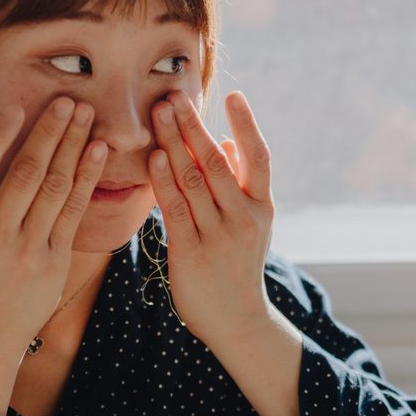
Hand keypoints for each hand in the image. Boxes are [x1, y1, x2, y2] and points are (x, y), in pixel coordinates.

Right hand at [0, 97, 105, 406]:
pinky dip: (86, 180)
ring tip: (87, 115)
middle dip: (49, 133)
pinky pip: (72, 213)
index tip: (17, 106)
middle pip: (24, 175)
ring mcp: (27, 251)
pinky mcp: (54, 263)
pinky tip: (97, 152)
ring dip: (73, 148)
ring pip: (54, 189)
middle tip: (69, 100)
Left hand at [147, 89, 277, 349]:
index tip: (233, 94)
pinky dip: (164, 180)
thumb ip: (241, 183)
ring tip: (158, 113)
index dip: (247, 125)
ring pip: (194, 180)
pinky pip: (176, 209)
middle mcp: (244, 218)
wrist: (238, 321)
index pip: (259, 157)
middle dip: (193, 126)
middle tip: (174, 95)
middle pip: (217, 162)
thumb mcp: (253, 225)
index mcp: (262, 207)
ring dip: (173, 143)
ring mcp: (219, 236)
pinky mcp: (192, 253)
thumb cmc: (239, 267)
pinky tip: (152, 157)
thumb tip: (229, 140)